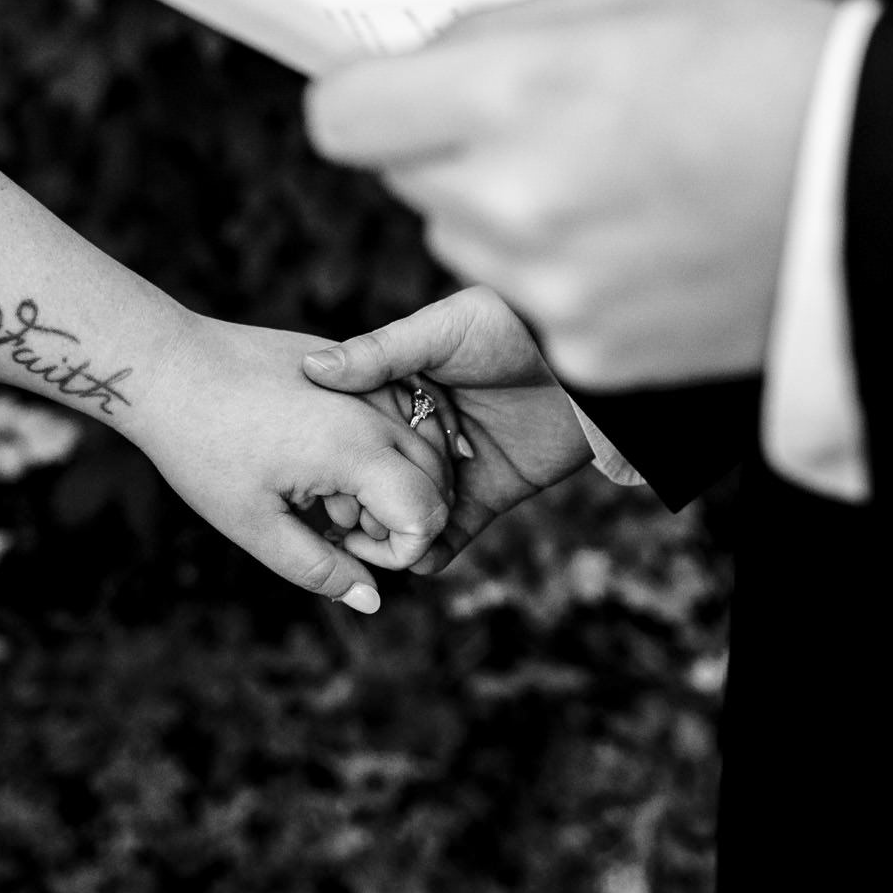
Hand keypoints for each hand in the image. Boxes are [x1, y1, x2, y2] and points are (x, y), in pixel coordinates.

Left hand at [124, 315, 457, 612]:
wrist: (165, 365)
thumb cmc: (202, 449)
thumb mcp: (255, 526)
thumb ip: (320, 569)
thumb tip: (372, 600)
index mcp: (358, 449)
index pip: (428, 514)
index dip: (398, 550)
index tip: (344, 548)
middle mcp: (373, 408)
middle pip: (436, 478)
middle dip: (400, 516)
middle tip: (331, 524)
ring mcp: (362, 378)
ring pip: (420, 441)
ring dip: (392, 480)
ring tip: (323, 492)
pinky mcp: (345, 360)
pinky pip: (391, 408)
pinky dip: (378, 444)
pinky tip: (320, 457)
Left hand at [304, 0, 837, 388]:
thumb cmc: (768, 64)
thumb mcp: (627, 1)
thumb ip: (500, 35)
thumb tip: (411, 59)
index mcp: (511, 96)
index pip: (342, 120)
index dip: (367, 98)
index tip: (396, 89)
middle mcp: (513, 202)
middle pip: (404, 180)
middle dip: (449, 146)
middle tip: (545, 122)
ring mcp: (551, 290)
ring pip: (462, 243)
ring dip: (504, 211)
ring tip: (616, 179)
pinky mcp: (592, 355)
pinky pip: (531, 301)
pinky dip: (567, 272)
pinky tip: (650, 238)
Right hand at [304, 286, 588, 570]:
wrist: (590, 372)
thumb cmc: (518, 329)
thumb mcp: (443, 329)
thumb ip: (381, 352)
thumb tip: (314, 367)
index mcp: (405, 384)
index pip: (356, 423)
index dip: (330, 448)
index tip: (302, 471)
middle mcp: (424, 428)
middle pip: (379, 472)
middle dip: (356, 499)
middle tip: (328, 524)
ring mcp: (455, 465)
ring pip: (410, 507)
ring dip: (391, 532)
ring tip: (365, 551)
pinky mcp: (489, 496)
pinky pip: (454, 533)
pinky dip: (434, 552)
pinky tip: (415, 563)